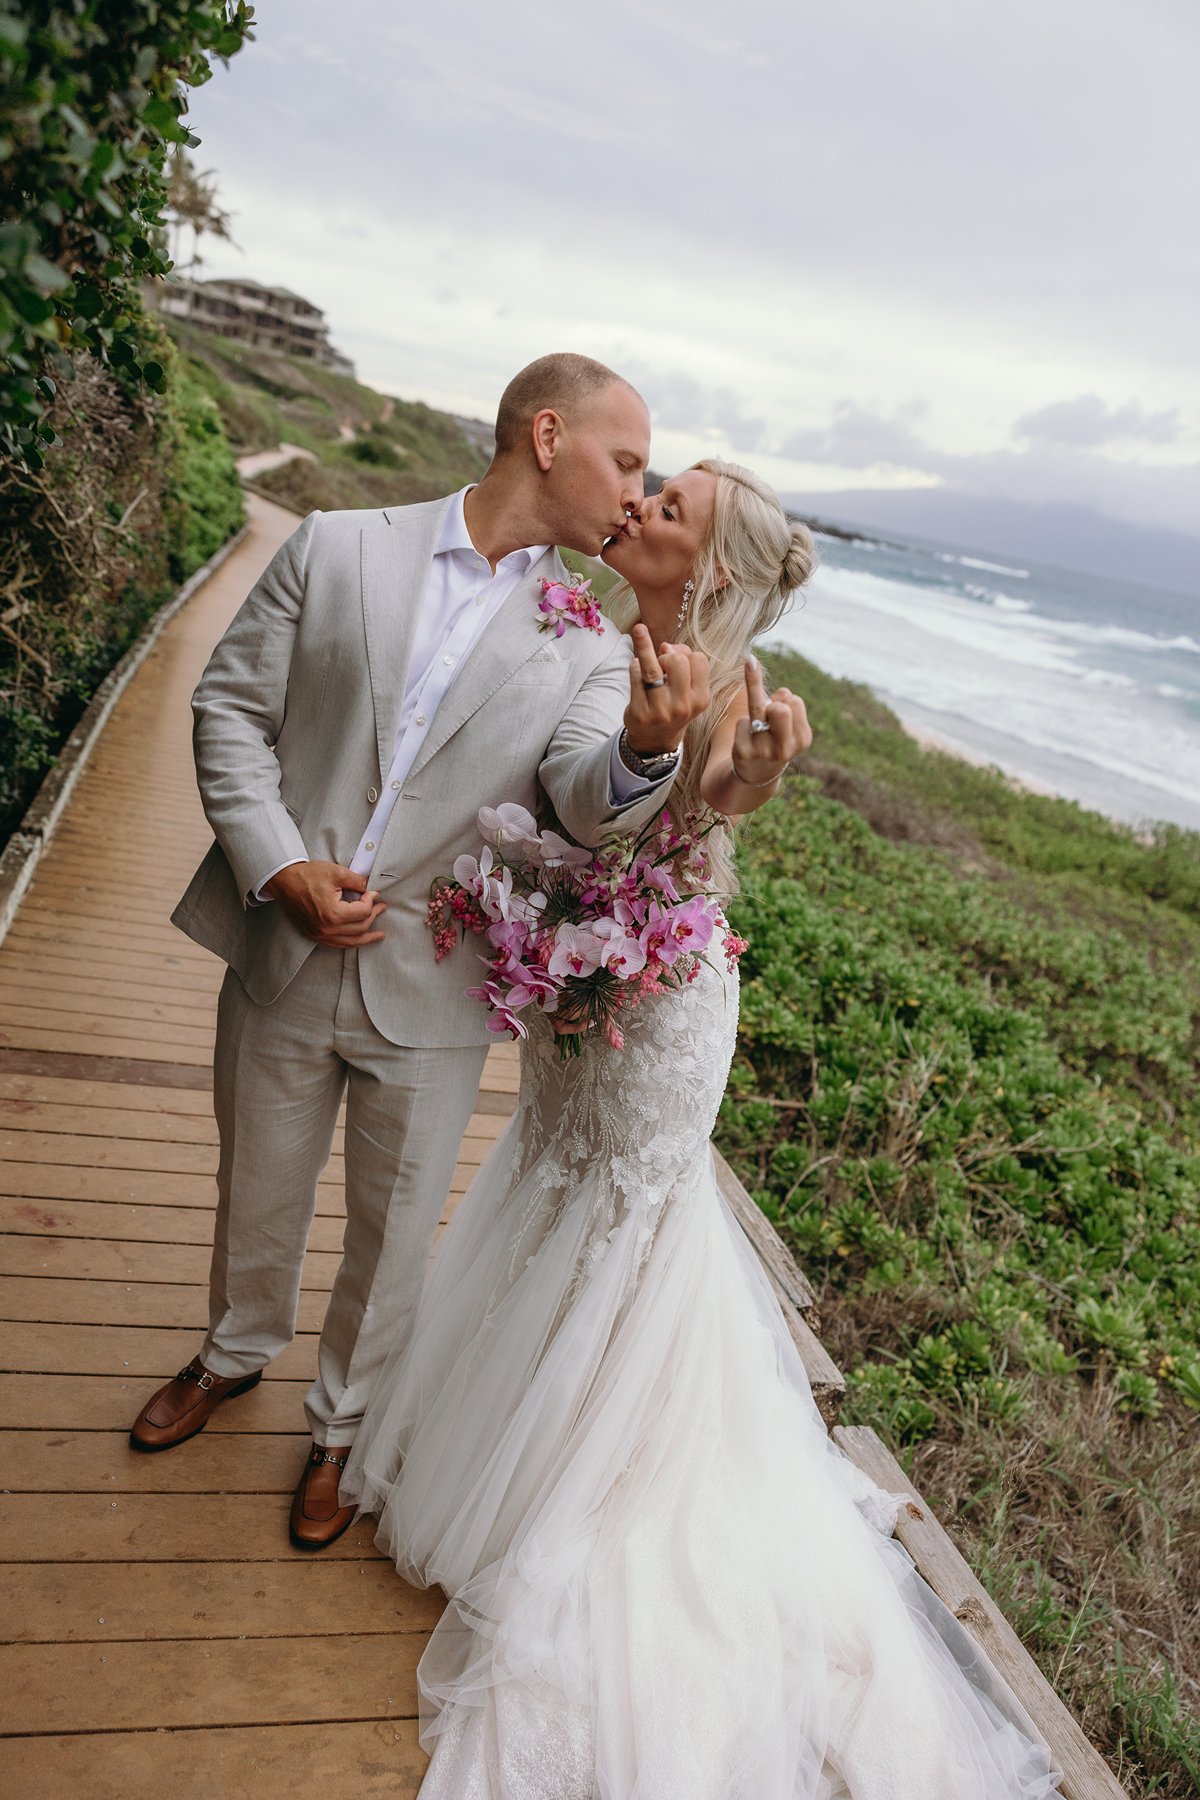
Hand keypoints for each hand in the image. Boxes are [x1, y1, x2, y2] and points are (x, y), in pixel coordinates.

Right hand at [263, 860, 386, 946]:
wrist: (284, 881)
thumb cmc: (306, 876)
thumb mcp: (336, 873)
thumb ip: (357, 881)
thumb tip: (370, 888)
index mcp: (332, 914)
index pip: (363, 912)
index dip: (372, 900)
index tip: (373, 892)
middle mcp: (326, 929)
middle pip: (360, 927)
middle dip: (373, 916)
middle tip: (381, 906)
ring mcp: (319, 934)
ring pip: (350, 941)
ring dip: (367, 937)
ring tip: (379, 935)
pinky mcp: (314, 935)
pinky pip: (337, 944)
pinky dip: (350, 942)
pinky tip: (358, 939)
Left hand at [624, 622, 710, 752]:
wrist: (655, 739)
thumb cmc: (673, 706)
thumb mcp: (689, 691)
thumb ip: (684, 665)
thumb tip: (665, 647)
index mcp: (700, 699)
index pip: (698, 659)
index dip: (685, 652)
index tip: (676, 658)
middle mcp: (682, 707)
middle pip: (677, 661)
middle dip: (667, 655)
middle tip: (661, 662)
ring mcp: (660, 711)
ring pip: (652, 667)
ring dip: (645, 646)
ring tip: (640, 636)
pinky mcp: (639, 713)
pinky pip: (635, 676)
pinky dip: (634, 665)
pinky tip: (636, 666)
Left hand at [731, 657, 811, 784]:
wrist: (756, 775)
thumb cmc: (775, 740)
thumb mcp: (788, 723)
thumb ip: (783, 700)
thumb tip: (764, 676)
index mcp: (803, 739)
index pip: (795, 700)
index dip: (785, 700)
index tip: (780, 710)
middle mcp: (786, 748)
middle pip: (781, 708)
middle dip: (774, 705)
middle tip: (770, 716)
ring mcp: (764, 752)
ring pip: (759, 708)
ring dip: (758, 710)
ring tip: (759, 725)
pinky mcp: (743, 753)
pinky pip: (741, 721)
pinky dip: (743, 725)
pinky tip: (746, 739)